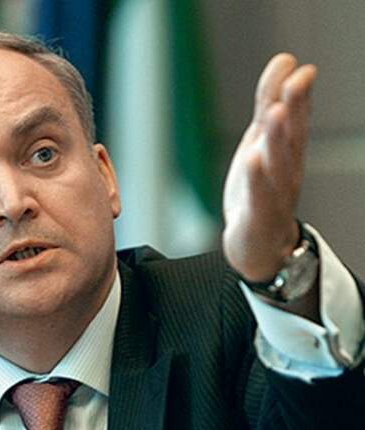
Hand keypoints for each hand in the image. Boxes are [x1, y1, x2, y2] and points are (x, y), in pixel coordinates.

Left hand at [222, 53, 316, 281]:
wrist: (259, 244)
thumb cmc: (261, 189)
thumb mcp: (262, 140)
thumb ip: (269, 102)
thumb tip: (285, 60)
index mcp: (287, 153)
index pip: (296, 121)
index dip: (300, 96)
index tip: (303, 70)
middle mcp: (286, 172)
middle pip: (292, 139)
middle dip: (296, 109)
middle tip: (297, 82)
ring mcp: (275, 195)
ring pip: (279, 166)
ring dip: (278, 139)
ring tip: (276, 112)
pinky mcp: (257, 217)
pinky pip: (259, 197)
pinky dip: (256, 179)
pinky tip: (252, 159)